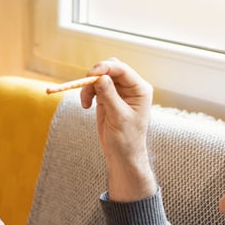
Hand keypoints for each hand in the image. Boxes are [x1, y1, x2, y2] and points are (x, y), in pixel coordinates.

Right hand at [78, 58, 155, 200]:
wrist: (122, 156)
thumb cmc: (127, 140)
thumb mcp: (118, 117)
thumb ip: (109, 96)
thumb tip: (100, 78)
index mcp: (139, 89)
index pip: (122, 70)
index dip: (106, 68)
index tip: (91, 74)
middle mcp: (130, 88)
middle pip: (111, 68)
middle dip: (96, 75)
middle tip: (84, 85)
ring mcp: (118, 92)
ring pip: (100, 77)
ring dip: (89, 87)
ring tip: (85, 104)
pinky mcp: (107, 98)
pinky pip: (94, 88)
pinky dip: (87, 93)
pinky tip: (85, 105)